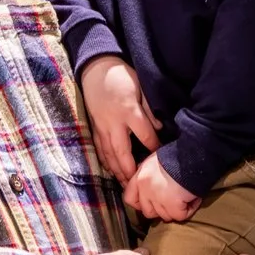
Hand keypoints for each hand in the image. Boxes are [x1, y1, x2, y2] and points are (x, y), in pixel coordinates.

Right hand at [79, 56, 158, 184]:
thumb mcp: (140, 87)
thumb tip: (160, 126)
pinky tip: (111, 171)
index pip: (145, 135)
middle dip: (130, 170)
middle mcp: (114, 123)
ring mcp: (102, 127)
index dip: (153, 147)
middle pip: (123, 152)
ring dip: (117, 171)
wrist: (96, 69)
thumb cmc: (122, 77)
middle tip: (138, 184)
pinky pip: (100, 149)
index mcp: (128, 111)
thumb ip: (148, 109)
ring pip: (109, 154)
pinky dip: (106, 162)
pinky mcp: (94, 128)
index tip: (160, 156)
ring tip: (125, 184)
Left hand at [125, 154, 198, 221]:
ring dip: (176, 210)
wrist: (193, 155)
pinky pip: (179, 216)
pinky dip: (188, 210)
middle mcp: (145, 187)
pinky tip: (192, 199)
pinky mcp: (172, 204)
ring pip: (165, 216)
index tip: (152, 203)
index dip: (141, 204)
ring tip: (185, 196)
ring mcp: (157, 197)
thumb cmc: (177, 155)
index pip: (129, 199)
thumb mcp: (156, 161)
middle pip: (148, 212)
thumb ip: (149, 176)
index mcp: (139, 176)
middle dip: (161, 210)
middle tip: (173, 201)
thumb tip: (152, 187)